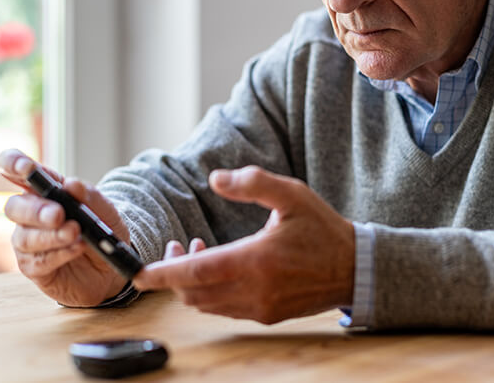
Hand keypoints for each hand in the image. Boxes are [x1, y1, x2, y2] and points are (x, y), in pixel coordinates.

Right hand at [0, 149, 128, 306]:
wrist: (112, 265)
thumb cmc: (103, 230)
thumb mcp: (106, 210)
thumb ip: (90, 196)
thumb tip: (71, 184)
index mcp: (44, 191)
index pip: (16, 170)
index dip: (13, 164)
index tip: (25, 167)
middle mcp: (30, 214)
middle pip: (14, 207)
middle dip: (36, 210)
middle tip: (58, 214)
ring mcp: (28, 242)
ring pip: (24, 237)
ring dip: (51, 235)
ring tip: (75, 233)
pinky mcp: (33, 267)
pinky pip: (36, 262)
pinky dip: (58, 254)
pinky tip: (76, 248)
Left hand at [133, 166, 355, 323]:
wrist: (355, 267)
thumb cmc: (322, 229)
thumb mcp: (292, 195)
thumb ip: (252, 183)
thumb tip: (216, 179)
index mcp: (256, 260)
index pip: (196, 272)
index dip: (163, 274)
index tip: (139, 273)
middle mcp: (254, 289)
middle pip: (194, 293)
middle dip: (175, 274)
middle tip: (179, 246)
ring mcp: (260, 306)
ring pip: (207, 304)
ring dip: (193, 283)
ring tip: (200, 254)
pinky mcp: (267, 315)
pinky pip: (225, 309)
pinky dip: (212, 293)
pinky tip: (222, 270)